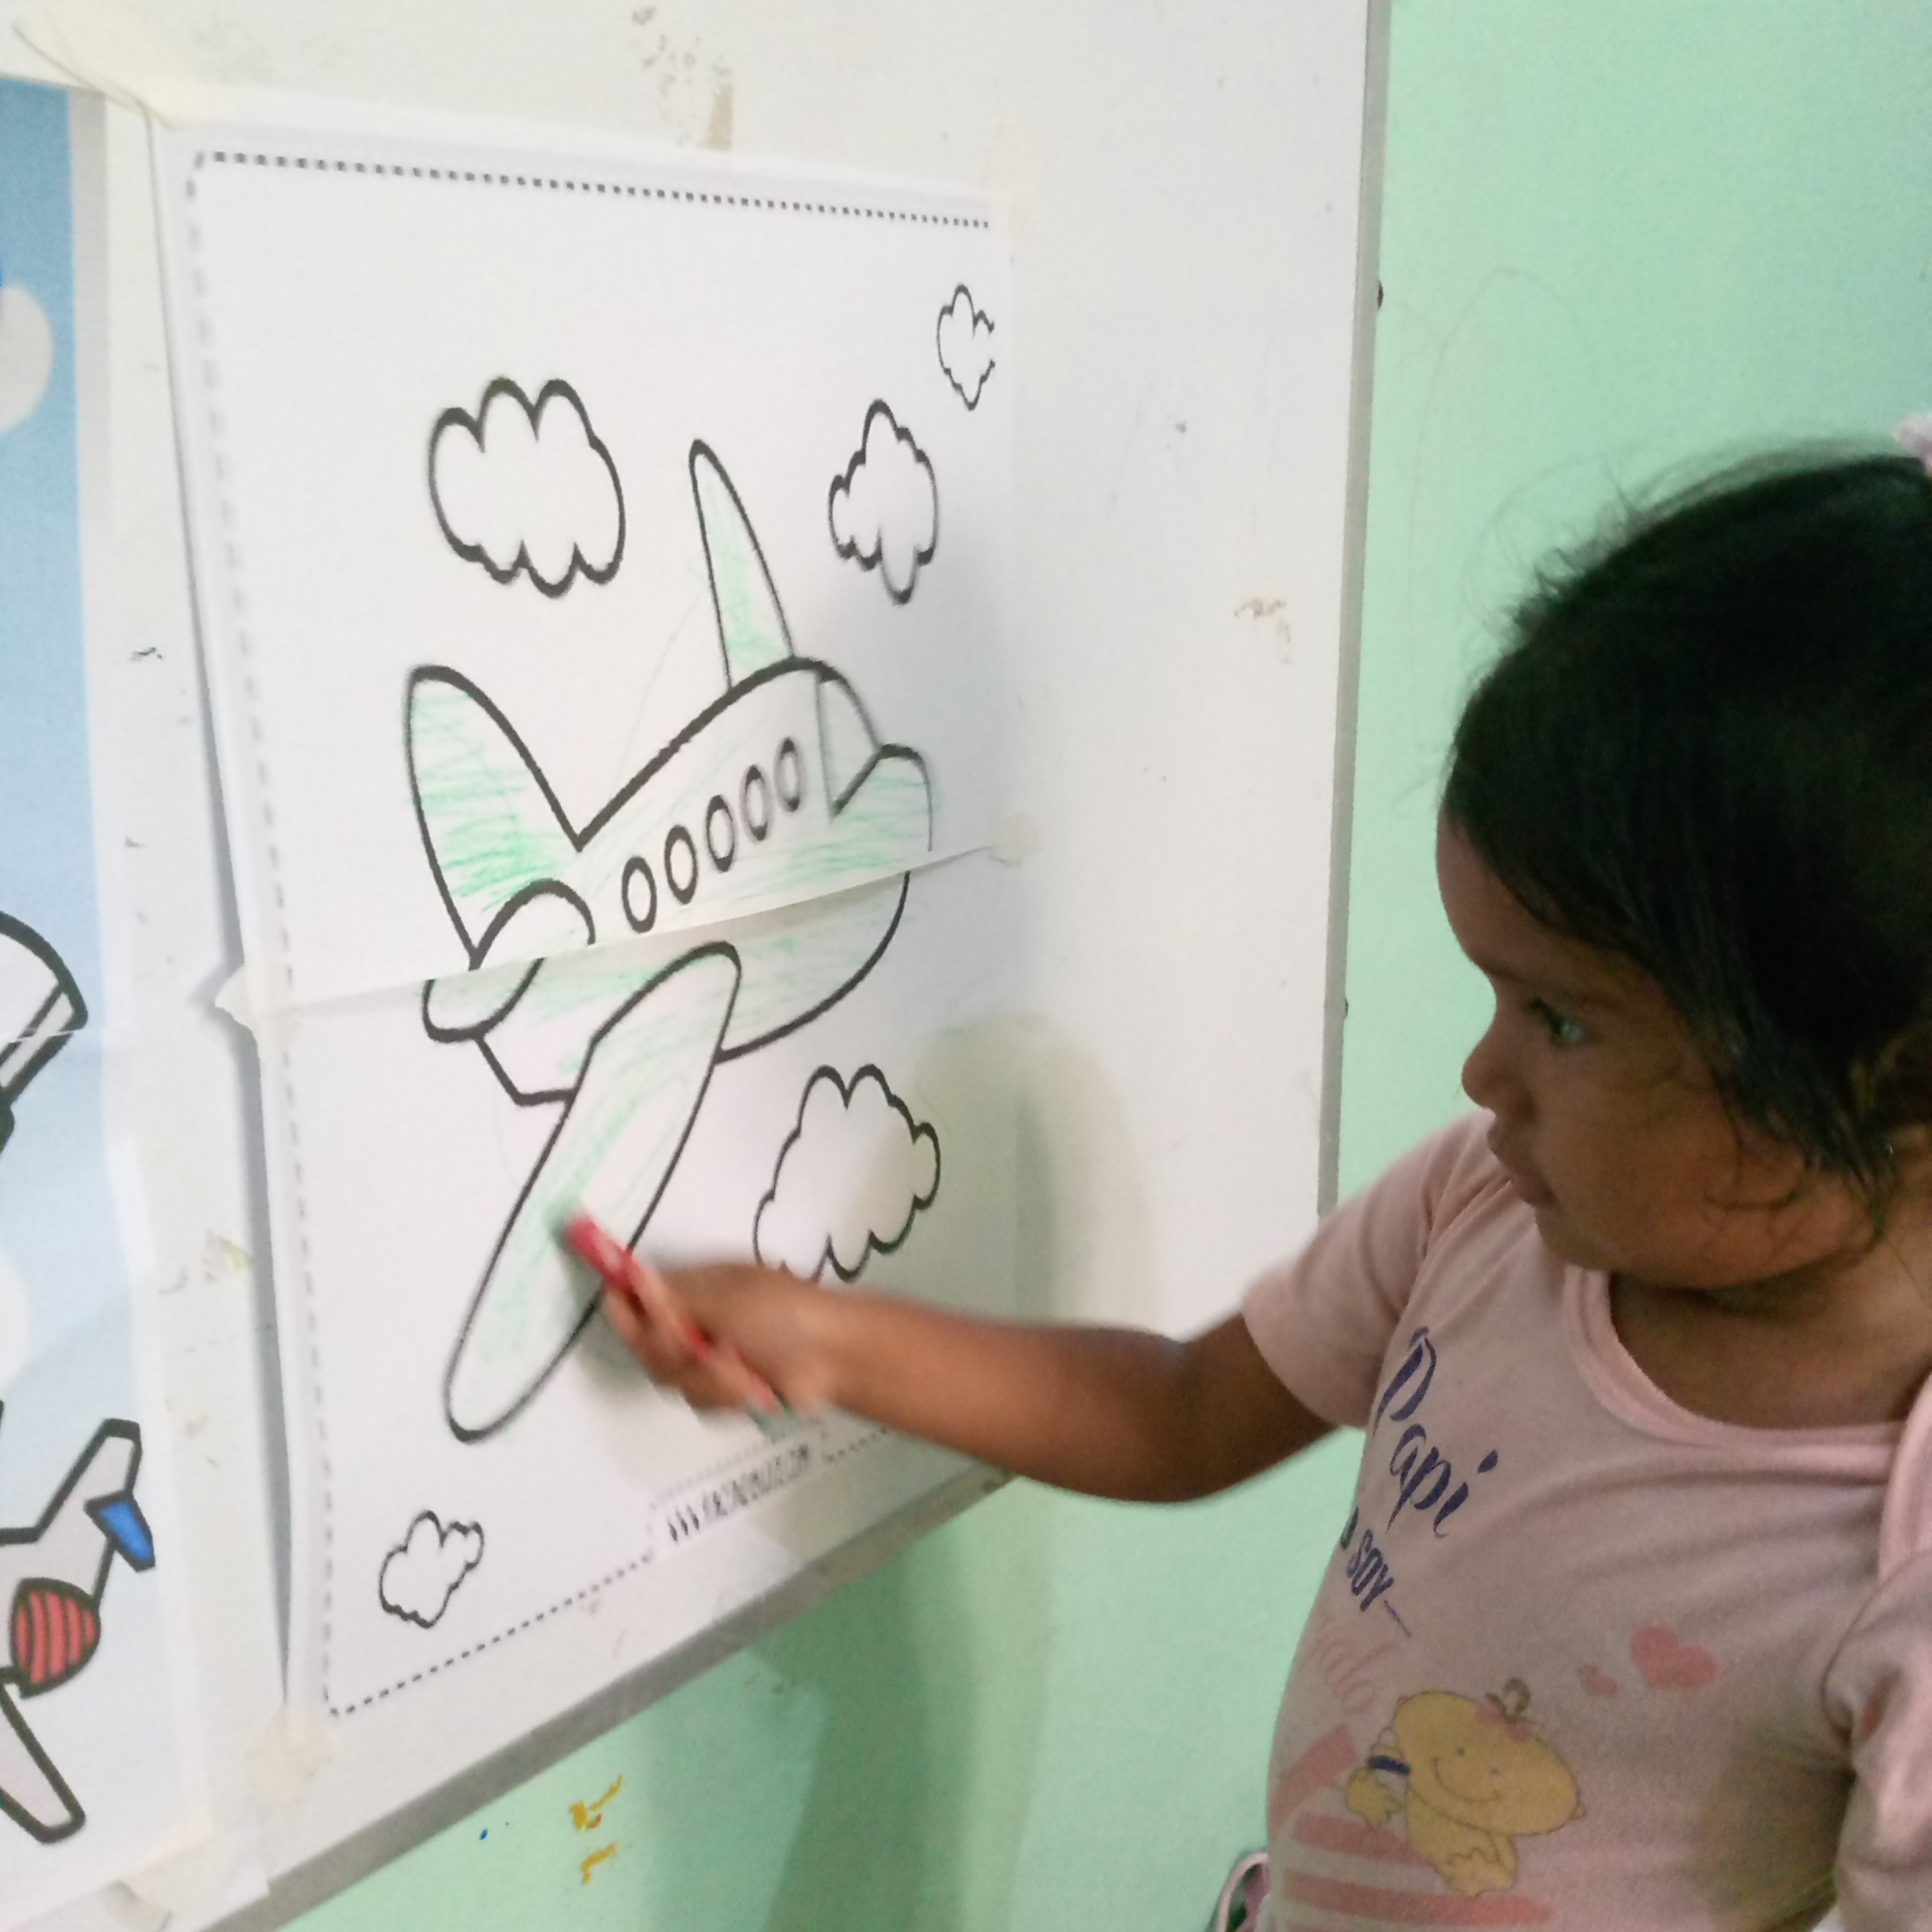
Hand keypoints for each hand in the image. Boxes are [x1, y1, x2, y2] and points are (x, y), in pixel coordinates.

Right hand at [600, 1259, 834, 1413]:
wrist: (834, 1355)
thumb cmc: (783, 1312)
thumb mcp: (727, 1297)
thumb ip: (674, 1298)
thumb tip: (632, 1275)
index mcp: (695, 1290)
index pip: (640, 1298)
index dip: (625, 1305)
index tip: (618, 1304)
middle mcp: (694, 1323)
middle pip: (647, 1347)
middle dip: (673, 1352)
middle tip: (705, 1350)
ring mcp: (708, 1359)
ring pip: (673, 1380)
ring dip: (709, 1378)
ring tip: (743, 1371)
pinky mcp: (724, 1391)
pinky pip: (700, 1401)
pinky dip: (726, 1395)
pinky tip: (753, 1388)